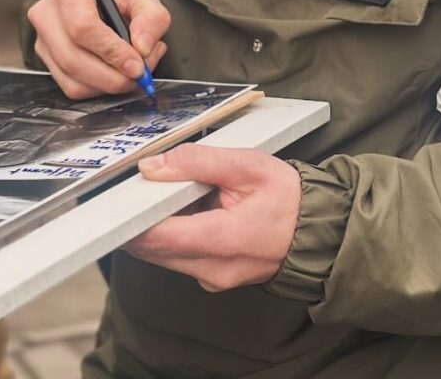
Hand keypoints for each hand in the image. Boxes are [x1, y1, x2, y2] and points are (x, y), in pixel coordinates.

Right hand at [27, 0, 169, 98]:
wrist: (105, 5)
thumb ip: (151, 18)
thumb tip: (143, 48)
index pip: (82, 27)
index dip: (111, 51)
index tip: (137, 65)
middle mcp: (48, 16)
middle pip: (73, 59)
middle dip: (113, 76)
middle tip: (141, 75)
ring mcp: (44, 42)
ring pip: (73, 81)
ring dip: (110, 85)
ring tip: (133, 70)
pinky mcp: (48, 64)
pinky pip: (74, 89)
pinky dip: (101, 89)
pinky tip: (117, 73)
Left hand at [126, 145, 300, 291]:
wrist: (320, 232)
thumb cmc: (289, 198)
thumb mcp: (246, 165)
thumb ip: (197, 162)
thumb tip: (153, 166)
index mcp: (222, 240)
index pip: (156, 238)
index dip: (130, 218)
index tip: (120, 197)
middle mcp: (213, 269)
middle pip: (152, 249)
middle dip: (141, 218)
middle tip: (146, 187)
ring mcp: (213, 279)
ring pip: (162, 255)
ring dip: (159, 226)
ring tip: (178, 195)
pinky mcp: (213, 278)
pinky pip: (180, 258)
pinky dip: (176, 235)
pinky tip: (193, 211)